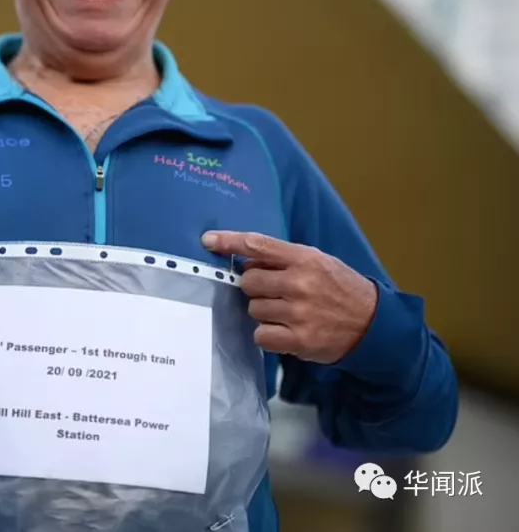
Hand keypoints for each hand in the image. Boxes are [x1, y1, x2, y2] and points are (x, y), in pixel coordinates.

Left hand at [201, 231, 378, 363]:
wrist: (374, 325)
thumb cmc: (340, 288)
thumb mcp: (318, 262)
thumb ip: (284, 260)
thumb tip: (247, 262)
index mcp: (305, 259)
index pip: (258, 245)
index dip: (229, 241)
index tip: (208, 241)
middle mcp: (301, 283)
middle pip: (248, 282)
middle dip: (255, 287)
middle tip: (274, 292)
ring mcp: (299, 313)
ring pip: (254, 309)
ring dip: (263, 312)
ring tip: (286, 313)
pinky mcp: (299, 340)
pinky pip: (261, 335)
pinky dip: (267, 335)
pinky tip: (284, 331)